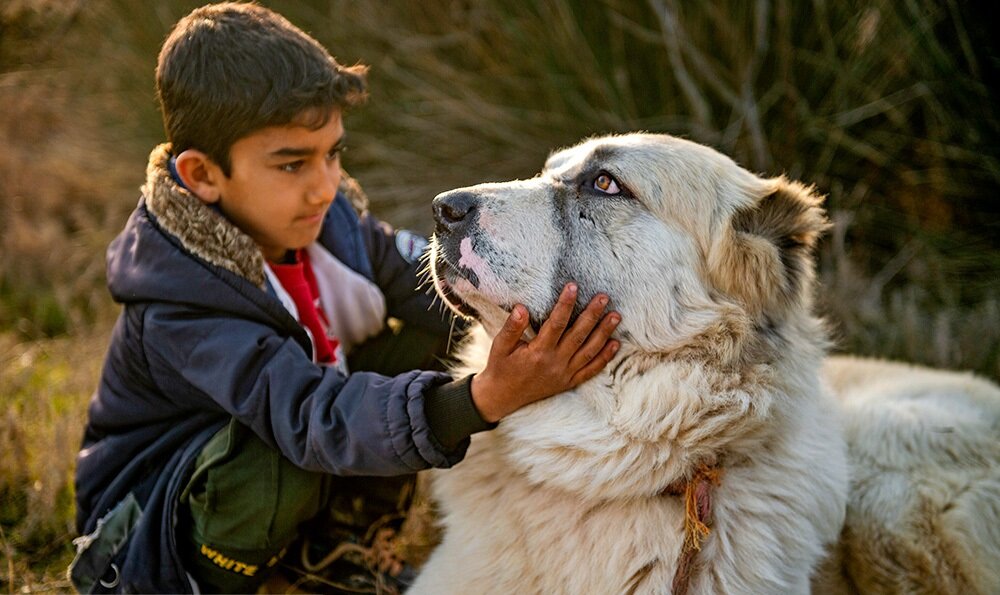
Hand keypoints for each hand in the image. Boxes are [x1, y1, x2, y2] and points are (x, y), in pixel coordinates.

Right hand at [471, 283, 620, 421]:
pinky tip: (615, 344)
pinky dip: (605, 358)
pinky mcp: (569, 382)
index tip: (573, 286)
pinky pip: (591, 370)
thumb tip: (522, 308)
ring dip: (604, 333)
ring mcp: (564, 374)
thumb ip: (512, 327)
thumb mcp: (500, 346)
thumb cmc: (501, 368)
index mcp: (538, 352)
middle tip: (604, 297)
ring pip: (589, 351)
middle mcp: (555, 363)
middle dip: (592, 314)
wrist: (502, 397)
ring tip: (616, 316)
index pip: (556, 323)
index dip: (565, 304)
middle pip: (578, 335)